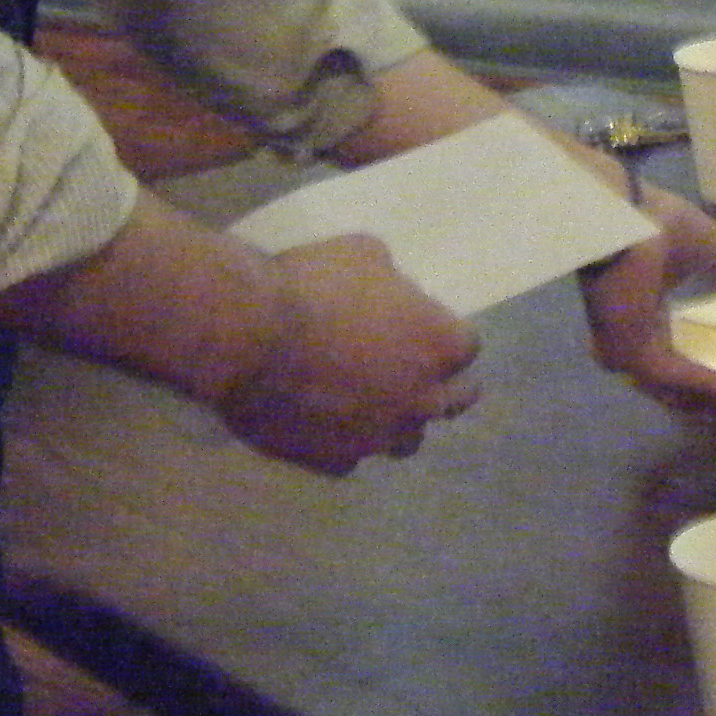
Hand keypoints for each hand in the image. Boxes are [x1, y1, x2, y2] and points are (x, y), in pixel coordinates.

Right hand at [217, 231, 483, 474]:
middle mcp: (422, 399)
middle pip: (454, 401)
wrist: (249, 337)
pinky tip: (322, 421)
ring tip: (369, 401)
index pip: (466, 346)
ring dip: (396, 419)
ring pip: (407, 440)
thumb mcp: (365, 253)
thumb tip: (391, 295)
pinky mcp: (335, 461)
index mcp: (440, 345)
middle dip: (441, 385)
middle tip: (412, 368)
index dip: (443, 335)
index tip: (421, 326)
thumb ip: (392, 282)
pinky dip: (343, 440)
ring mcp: (380, 437)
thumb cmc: (313, 284)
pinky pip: (351, 456)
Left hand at [576, 182, 715, 419]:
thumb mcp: (708, 246)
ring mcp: (634, 355)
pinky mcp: (641, 362)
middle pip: (687, 382)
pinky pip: (690, 381)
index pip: (682, 352)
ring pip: (692, 388)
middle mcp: (636, 341)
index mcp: (645, 313)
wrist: (626, 215)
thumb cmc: (655, 221)